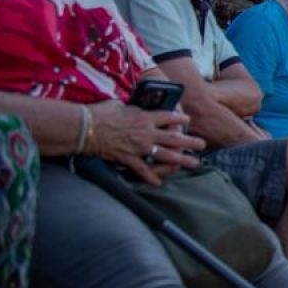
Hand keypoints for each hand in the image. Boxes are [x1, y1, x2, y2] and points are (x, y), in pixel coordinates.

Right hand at [89, 101, 205, 185]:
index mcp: (144, 117)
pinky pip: (143, 170)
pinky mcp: (128, 159)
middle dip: (190, 141)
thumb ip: (131, 108)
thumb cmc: (100, 113)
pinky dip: (151, 177)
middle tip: (202, 144)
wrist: (85, 128)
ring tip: (194, 163)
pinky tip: (159, 183)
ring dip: (182, 160)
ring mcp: (139, 147)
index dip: (180, 118)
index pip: (168, 116)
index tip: (187, 119)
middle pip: (174, 137)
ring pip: (165, 155)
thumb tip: (133, 107)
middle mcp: (146, 133)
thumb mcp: (120, 105)